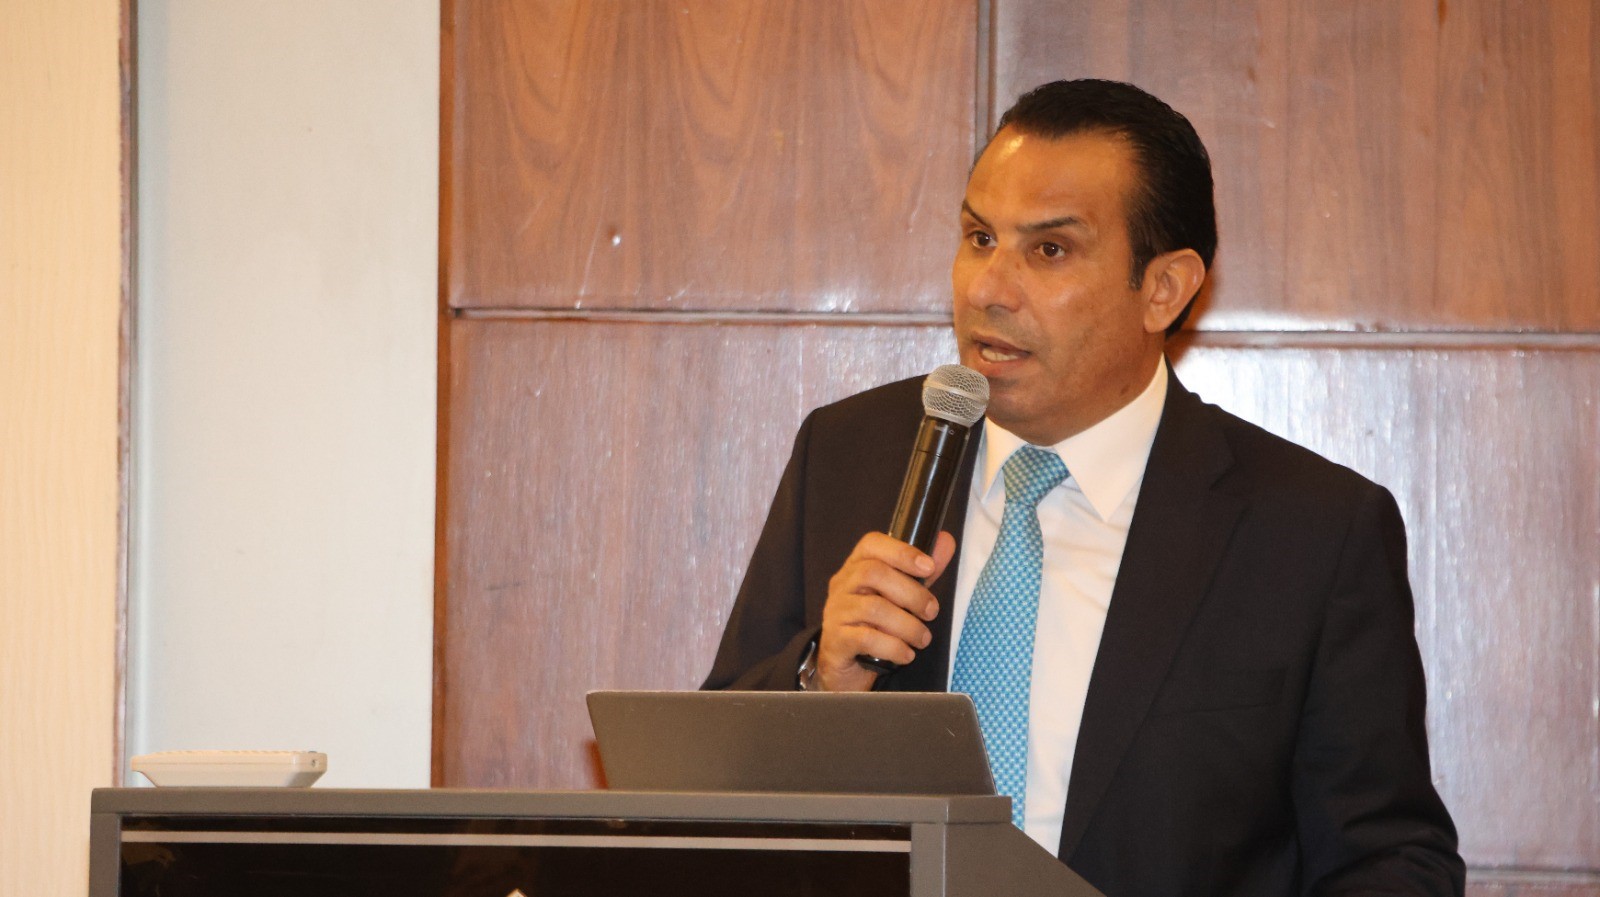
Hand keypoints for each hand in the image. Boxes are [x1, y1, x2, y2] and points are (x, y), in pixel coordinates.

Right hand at [815, 531, 956, 691]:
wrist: (845, 669)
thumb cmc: (874, 626)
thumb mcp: (899, 596)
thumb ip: (921, 572)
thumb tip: (946, 541)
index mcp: (856, 567)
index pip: (871, 544)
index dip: (901, 551)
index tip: (928, 567)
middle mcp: (842, 585)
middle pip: (873, 573)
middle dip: (911, 593)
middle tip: (931, 612)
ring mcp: (836, 612)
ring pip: (873, 608)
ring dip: (907, 625)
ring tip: (923, 639)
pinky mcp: (836, 641)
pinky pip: (866, 639)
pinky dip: (893, 647)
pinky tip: (906, 655)